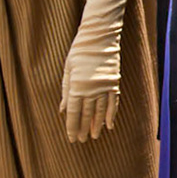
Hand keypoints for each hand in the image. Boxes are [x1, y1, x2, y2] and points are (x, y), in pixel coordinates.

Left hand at [61, 0, 131, 142]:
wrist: (100, 37)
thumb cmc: (79, 52)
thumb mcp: (68, 70)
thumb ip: (65, 91)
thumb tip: (62, 109)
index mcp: (76, 86)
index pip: (73, 113)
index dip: (72, 127)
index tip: (72, 138)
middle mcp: (91, 90)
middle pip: (86, 115)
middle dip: (83, 129)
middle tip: (81, 140)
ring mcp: (104, 87)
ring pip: (101, 111)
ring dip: (97, 125)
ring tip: (94, 136)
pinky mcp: (114, 83)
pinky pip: (113, 103)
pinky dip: (111, 115)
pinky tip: (109, 125)